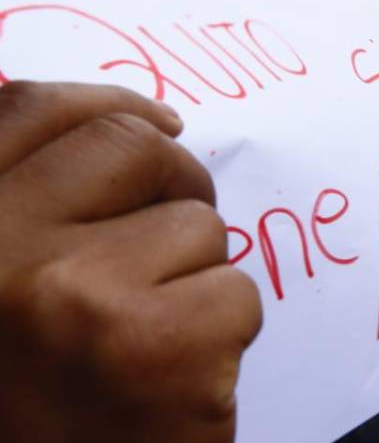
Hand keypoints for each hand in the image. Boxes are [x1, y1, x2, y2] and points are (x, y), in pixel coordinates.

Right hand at [0, 82, 262, 441]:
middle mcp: (0, 253)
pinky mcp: (159, 347)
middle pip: (134, 147)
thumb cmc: (32, 393)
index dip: (111, 104)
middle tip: (172, 244)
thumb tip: (137, 120)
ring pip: (198, 225)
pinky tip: (175, 377)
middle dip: (177, 185)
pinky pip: (235, 292)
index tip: (161, 122)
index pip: (33, 112)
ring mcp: (79, 296)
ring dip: (196, 276)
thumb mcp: (1, 283)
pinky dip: (224, 331)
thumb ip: (34, 202)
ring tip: (149, 338)